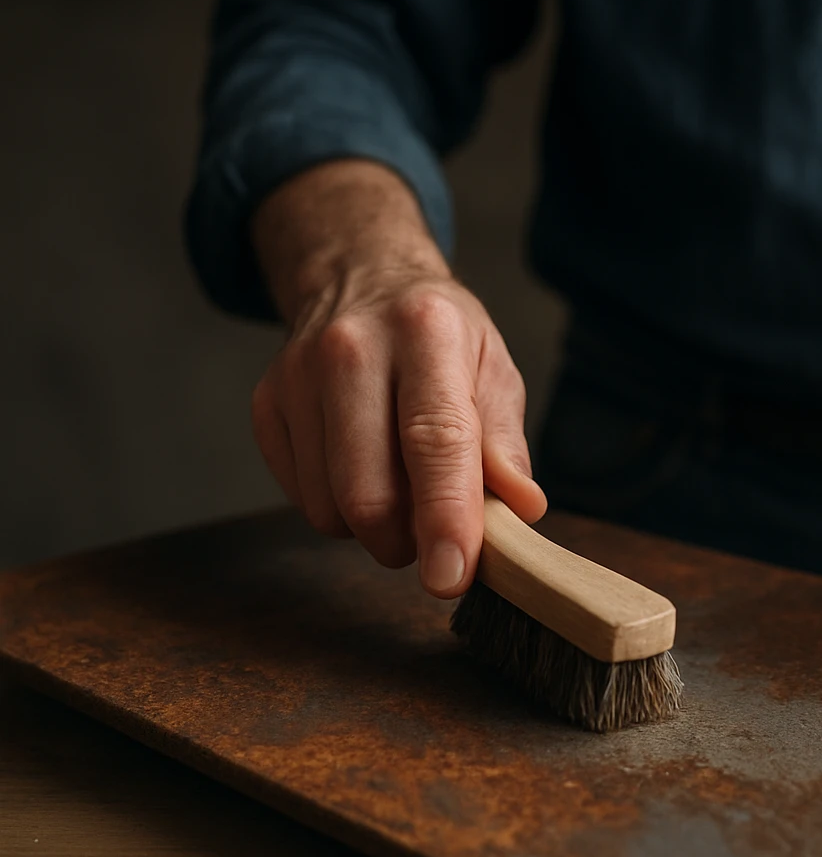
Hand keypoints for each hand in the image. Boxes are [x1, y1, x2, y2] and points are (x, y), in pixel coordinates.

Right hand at [249, 161, 545, 597]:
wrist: (361, 279)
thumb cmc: (441, 338)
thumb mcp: (494, 371)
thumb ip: (506, 445)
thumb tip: (520, 508)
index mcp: (426, 332)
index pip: (434, 440)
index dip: (445, 518)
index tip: (452, 577)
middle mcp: (351, 349)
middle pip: (370, 493)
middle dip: (410, 540)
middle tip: (439, 530)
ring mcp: (296, 377)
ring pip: (332, 510)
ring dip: (376, 528)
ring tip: (403, 487)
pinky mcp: (265, 406)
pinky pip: (304, 501)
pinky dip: (341, 510)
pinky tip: (363, 468)